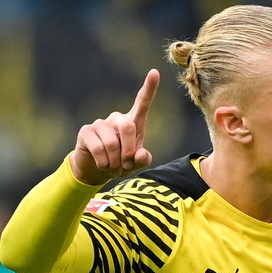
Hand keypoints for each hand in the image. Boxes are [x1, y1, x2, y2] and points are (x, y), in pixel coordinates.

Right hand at [70, 69, 159, 184]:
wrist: (97, 171)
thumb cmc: (121, 164)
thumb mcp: (136, 164)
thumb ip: (143, 160)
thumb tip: (140, 154)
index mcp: (134, 122)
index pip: (143, 102)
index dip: (149, 88)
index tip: (155, 72)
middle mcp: (117, 119)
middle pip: (128, 127)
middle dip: (129, 151)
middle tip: (126, 165)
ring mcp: (100, 124)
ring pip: (112, 143)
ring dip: (115, 161)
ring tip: (113, 167)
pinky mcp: (86, 132)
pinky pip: (98, 148)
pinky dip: (104, 162)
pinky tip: (103, 165)